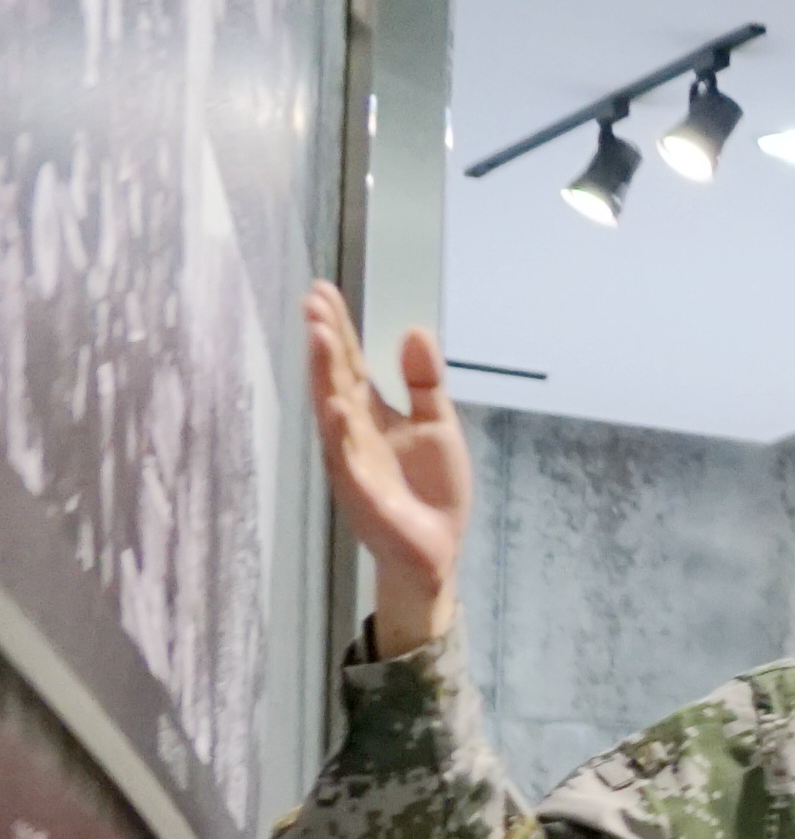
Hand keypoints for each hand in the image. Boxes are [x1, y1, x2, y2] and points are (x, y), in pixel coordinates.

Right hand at [302, 282, 469, 651]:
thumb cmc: (431, 487)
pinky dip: (340, 433)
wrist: (436, 549)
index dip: (338, 327)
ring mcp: (352, 459)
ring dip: (323, 374)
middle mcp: (352, 430)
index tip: (322, 289)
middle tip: (313, 301)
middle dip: (324, 340)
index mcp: (371, 412)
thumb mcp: (436, 424)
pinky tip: (335, 405)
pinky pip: (346, 459)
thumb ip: (424, 381)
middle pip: (335, 377)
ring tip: (318, 334)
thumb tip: (415, 329)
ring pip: (332, 410)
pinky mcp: (360, 492)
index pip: (350, 362)